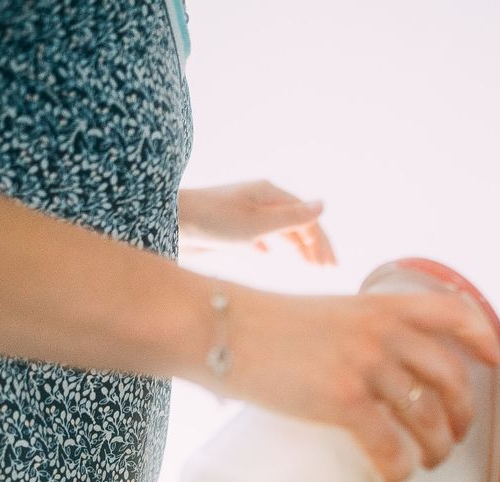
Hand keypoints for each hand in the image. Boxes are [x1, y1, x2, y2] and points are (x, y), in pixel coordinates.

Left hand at [178, 181, 335, 264]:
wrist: (170, 222)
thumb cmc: (213, 220)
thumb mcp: (258, 223)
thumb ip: (292, 218)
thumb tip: (324, 205)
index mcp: (269, 193)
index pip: (306, 216)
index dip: (321, 241)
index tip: (329, 267)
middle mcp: (260, 202)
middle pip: (295, 223)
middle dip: (313, 246)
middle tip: (328, 269)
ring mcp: (246, 215)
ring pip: (279, 231)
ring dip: (296, 248)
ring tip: (309, 266)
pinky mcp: (232, 229)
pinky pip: (259, 237)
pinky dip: (272, 247)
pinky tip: (273, 258)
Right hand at [212, 286, 499, 481]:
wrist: (220, 326)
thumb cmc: (266, 324)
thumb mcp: (330, 311)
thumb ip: (362, 330)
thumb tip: (378, 372)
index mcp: (382, 305)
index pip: (453, 314)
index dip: (482, 340)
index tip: (492, 364)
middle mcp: (383, 332)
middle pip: (450, 378)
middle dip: (462, 414)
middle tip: (454, 435)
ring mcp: (366, 365)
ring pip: (428, 417)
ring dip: (438, 448)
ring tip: (428, 462)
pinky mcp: (343, 399)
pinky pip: (390, 444)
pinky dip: (400, 468)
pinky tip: (396, 477)